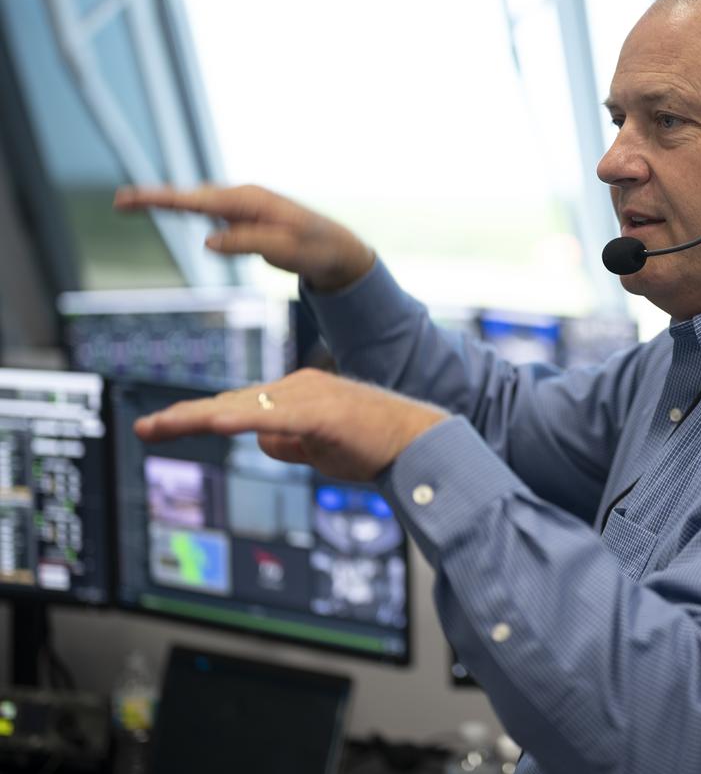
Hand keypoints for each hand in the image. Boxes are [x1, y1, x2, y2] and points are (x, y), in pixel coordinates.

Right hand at [113, 184, 375, 292]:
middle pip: (191, 199)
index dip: (163, 200)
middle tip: (119, 203)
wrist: (337, 250)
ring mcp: (242, 208)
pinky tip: (168, 208)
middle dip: (156, 199)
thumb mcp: (284, 249)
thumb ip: (246, 243)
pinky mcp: (243, 220)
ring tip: (130, 204)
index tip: (132, 199)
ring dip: (168, 204)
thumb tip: (206, 241)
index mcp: (250, 201)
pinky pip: (210, 215)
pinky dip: (187, 211)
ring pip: (198, 206)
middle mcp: (242, 198)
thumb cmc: (315, 248)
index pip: (198, 200)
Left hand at [133, 369, 447, 480]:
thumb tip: (261, 442)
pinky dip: (239, 419)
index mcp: (298, 394)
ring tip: (161, 426)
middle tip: (145, 428)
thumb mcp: (319, 449)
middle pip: (231, 401)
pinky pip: (271, 417)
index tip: (163, 426)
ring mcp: (309, 397)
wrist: (419, 445)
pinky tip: (212, 423)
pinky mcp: (320, 413)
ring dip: (198, 417)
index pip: (239, 404)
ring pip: (242, 406)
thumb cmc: (374, 447)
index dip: (199, 415)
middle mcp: (299, 387)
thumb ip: (289, 443)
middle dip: (185, 416)